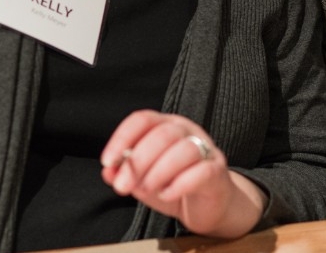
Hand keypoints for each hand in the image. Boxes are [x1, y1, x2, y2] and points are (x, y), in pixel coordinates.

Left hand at [101, 110, 264, 237]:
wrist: (206, 206)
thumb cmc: (173, 185)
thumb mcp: (142, 179)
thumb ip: (124, 173)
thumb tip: (109, 172)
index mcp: (165, 125)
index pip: (142, 120)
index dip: (123, 138)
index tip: (109, 161)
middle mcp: (186, 131)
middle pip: (162, 134)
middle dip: (138, 161)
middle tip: (124, 185)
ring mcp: (205, 149)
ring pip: (184, 150)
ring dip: (159, 172)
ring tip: (147, 190)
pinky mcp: (217, 171)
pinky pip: (201, 171)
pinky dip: (180, 185)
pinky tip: (166, 194)